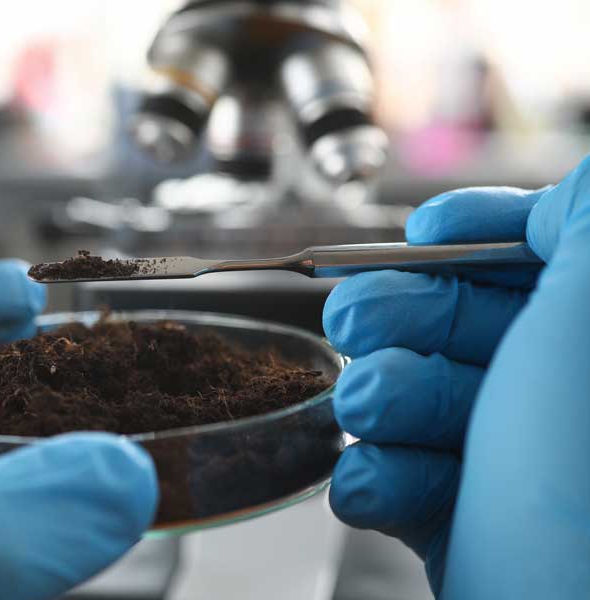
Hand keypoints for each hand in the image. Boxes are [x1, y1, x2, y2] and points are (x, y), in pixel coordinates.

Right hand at [324, 157, 589, 596]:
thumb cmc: (581, 496)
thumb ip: (588, 221)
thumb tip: (575, 184)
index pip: (549, 253)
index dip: (486, 229)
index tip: (426, 228)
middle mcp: (562, 401)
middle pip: (468, 321)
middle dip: (401, 314)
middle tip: (355, 320)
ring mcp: (513, 462)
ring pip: (422, 396)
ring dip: (381, 399)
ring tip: (371, 414)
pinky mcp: (463, 519)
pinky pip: (401, 471)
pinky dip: (377, 475)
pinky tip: (378, 486)